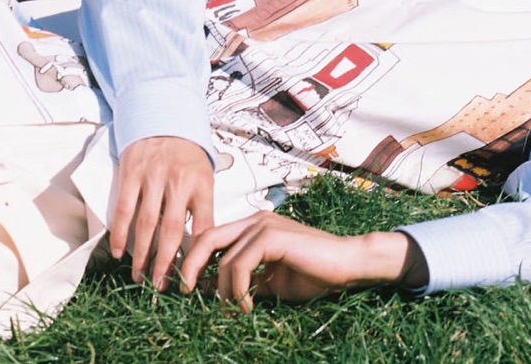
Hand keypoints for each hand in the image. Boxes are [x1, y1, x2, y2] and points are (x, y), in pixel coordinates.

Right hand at [112, 136, 213, 285]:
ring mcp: (153, 176)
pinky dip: (121, 232)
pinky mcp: (132, 172)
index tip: (189, 280)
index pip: (202, 227)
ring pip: (146, 223)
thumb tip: (203, 248)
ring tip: (139, 277)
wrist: (164, 118)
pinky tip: (119, 252)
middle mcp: (179, 181)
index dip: (196, 256)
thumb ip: (204, 209)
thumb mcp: (205, 177)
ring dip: (141, 254)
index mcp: (202, 184)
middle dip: (165, 263)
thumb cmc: (187, 156)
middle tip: (159, 287)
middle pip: (172, 230)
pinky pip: (124, 208)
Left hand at [180, 211, 418, 311]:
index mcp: (252, 227)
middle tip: (185, 292)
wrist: (346, 265)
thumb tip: (212, 291)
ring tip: (235, 310)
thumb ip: (243, 282)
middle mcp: (254, 220)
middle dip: (191, 265)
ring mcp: (263, 225)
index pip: (212, 237)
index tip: (188, 287)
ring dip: (224, 291)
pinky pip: (240, 263)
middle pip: (207, 237)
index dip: (195, 259)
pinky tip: (246, 305)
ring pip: (224, 258)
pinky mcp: (272, 236)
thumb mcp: (269, 283)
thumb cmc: (312, 274)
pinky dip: (238, 289)